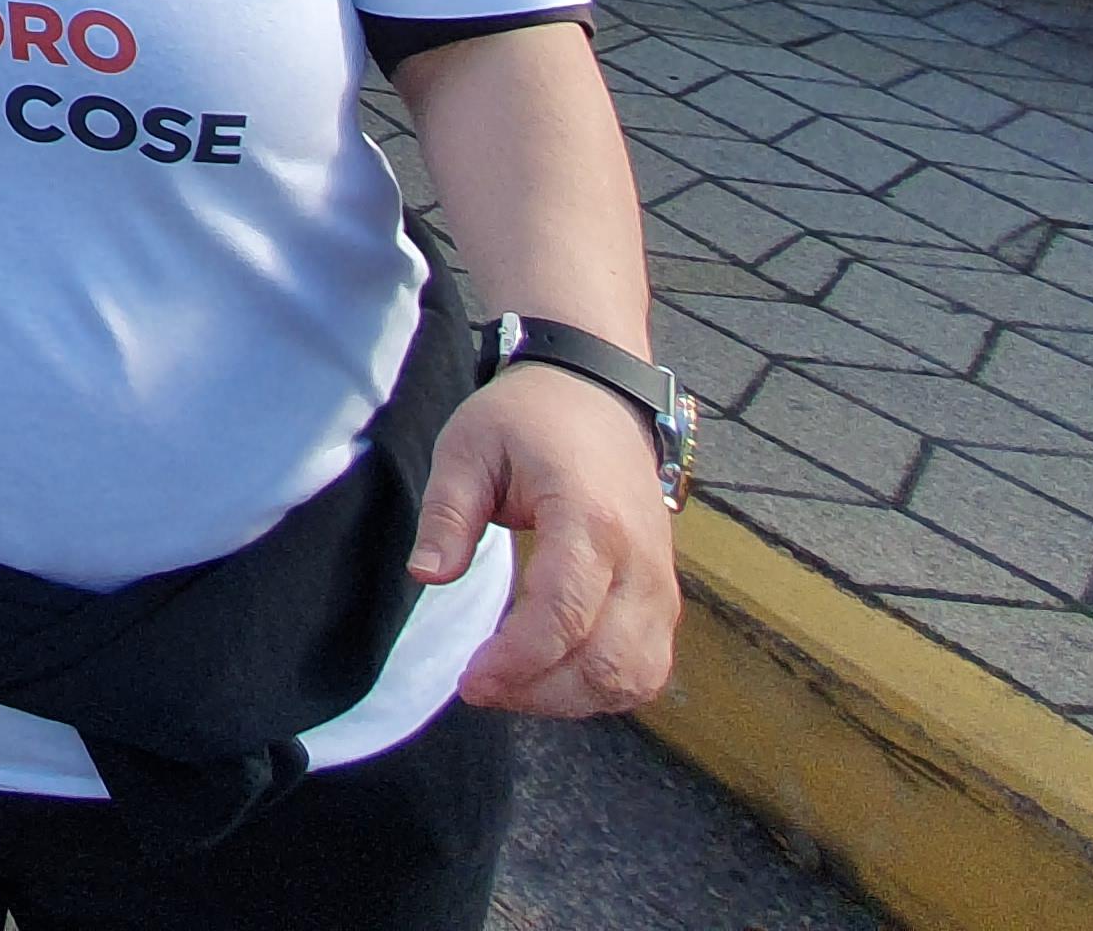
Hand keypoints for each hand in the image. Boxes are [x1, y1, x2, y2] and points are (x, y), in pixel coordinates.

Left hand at [413, 367, 681, 717]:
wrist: (599, 394)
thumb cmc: (529, 418)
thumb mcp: (468, 446)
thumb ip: (447, 513)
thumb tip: (428, 576)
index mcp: (590, 518)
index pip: (564, 613)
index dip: (518, 661)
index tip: (470, 680)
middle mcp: (640, 560)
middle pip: (607, 662)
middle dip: (539, 691)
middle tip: (478, 686)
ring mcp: (660, 583)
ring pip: (634, 676)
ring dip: (572, 699)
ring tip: (510, 684)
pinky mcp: (663, 597)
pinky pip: (648, 669)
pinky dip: (604, 690)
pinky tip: (553, 678)